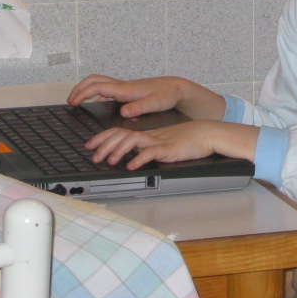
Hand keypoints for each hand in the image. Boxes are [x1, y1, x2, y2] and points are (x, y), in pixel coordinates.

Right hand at [67, 75, 188, 118]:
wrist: (176, 88)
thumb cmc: (167, 95)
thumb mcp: (154, 104)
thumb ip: (139, 108)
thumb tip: (124, 112)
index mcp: (125, 89)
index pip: (98, 87)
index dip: (83, 94)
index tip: (73, 103)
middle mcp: (123, 86)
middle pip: (94, 80)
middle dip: (79, 88)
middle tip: (70, 100)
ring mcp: (125, 87)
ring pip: (100, 82)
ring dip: (86, 88)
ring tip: (77, 100)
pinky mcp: (128, 90)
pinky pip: (106, 87)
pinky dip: (95, 92)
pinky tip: (95, 102)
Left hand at [86, 120, 258, 170]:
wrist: (206, 133)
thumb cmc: (187, 140)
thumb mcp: (163, 143)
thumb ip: (148, 148)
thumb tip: (131, 158)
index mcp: (147, 134)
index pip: (119, 131)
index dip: (102, 137)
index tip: (89, 145)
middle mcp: (149, 136)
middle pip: (121, 135)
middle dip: (104, 145)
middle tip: (94, 157)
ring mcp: (159, 141)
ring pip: (133, 141)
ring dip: (118, 151)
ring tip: (110, 161)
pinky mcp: (169, 148)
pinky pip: (152, 153)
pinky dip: (140, 159)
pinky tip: (132, 166)